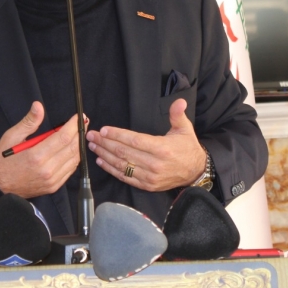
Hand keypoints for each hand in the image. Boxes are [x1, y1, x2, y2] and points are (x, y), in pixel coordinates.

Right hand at [0, 102, 81, 198]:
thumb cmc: (3, 161)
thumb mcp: (11, 137)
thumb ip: (28, 122)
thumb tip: (38, 106)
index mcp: (36, 156)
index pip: (63, 137)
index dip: (74, 125)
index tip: (80, 116)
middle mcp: (47, 169)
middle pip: (72, 148)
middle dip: (79, 133)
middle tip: (83, 122)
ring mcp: (52, 180)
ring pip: (74, 159)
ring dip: (78, 145)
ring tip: (78, 134)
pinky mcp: (53, 186)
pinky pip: (70, 170)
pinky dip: (74, 158)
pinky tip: (71, 149)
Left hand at [86, 98, 206, 191]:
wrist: (195, 171)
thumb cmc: (187, 148)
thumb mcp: (185, 129)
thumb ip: (178, 114)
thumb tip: (179, 101)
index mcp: (162, 149)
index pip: (134, 141)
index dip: (117, 135)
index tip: (104, 130)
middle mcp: (154, 164)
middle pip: (124, 152)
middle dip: (105, 143)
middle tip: (92, 136)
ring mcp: (150, 177)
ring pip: (122, 165)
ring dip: (104, 155)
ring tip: (93, 146)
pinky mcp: (147, 185)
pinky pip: (125, 177)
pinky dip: (111, 169)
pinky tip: (101, 161)